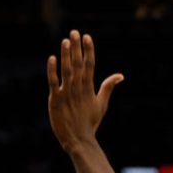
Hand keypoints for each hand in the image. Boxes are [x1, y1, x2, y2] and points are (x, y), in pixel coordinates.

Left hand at [46, 29, 123, 153]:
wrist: (79, 140)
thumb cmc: (89, 122)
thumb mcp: (101, 103)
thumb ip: (108, 87)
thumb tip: (120, 75)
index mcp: (89, 88)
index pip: (90, 65)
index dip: (88, 50)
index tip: (87, 36)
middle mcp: (78, 88)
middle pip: (79, 64)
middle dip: (77, 48)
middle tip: (74, 32)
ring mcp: (67, 94)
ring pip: (67, 71)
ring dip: (66, 56)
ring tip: (65, 41)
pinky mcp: (56, 100)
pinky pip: (54, 83)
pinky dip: (53, 71)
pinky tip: (52, 58)